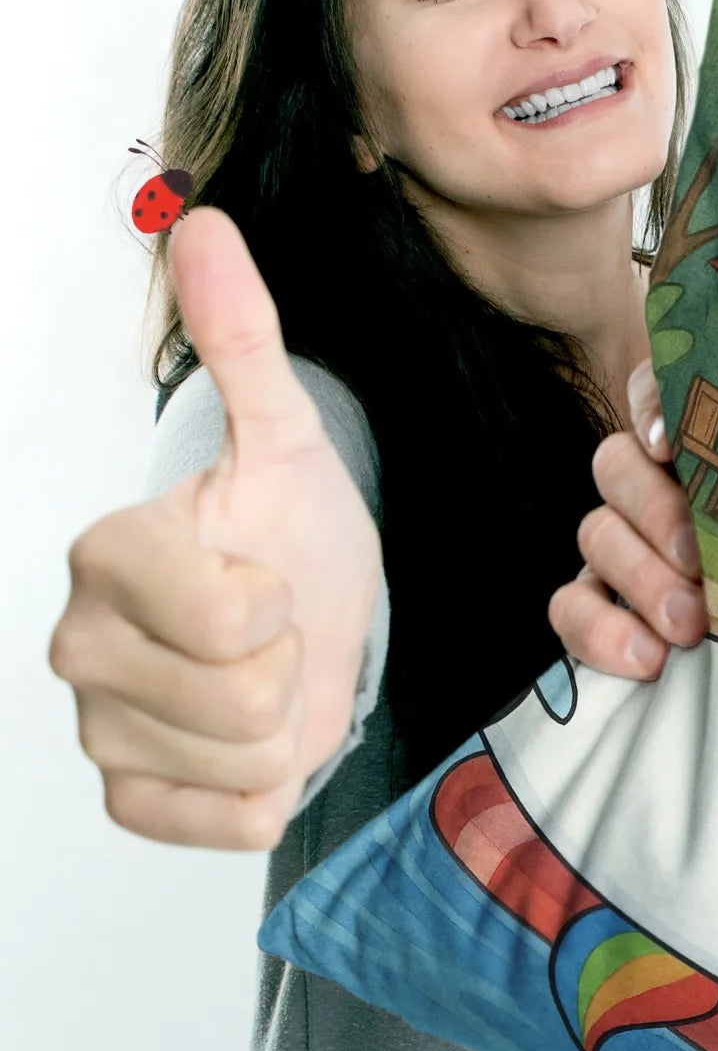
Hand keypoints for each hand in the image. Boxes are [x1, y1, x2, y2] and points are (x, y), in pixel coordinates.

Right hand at [48, 208, 381, 848]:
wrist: (305, 619)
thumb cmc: (292, 534)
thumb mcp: (286, 439)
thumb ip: (245, 341)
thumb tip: (206, 225)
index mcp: (110, 552)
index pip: (229, 618)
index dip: (281, 606)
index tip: (270, 577)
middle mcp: (79, 641)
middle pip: (242, 699)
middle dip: (290, 669)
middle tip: (275, 634)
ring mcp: (98, 723)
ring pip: (243, 764)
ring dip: (286, 727)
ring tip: (266, 679)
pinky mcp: (129, 792)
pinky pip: (224, 824)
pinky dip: (263, 794)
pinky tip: (252, 745)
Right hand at [548, 357, 708, 676]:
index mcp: (705, 448)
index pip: (655, 392)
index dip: (652, 410)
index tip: (672, 447)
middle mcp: (653, 483)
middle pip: (617, 464)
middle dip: (657, 515)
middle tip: (700, 565)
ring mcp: (622, 545)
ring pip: (595, 533)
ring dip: (639, 579)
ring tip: (689, 627)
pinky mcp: (602, 605)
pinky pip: (570, 607)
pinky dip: (600, 631)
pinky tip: (648, 658)